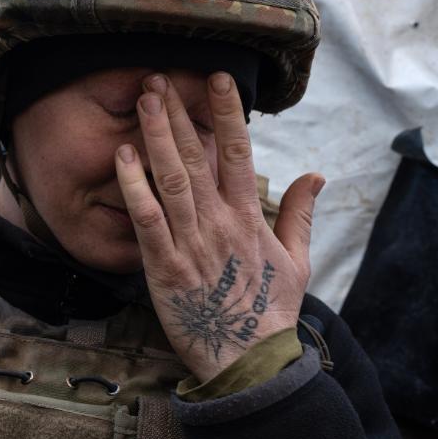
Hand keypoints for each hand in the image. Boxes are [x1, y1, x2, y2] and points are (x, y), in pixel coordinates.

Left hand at [114, 72, 324, 381]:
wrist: (249, 361)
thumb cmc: (269, 311)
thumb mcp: (297, 261)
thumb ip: (299, 214)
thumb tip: (315, 174)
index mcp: (247, 217)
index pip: (237, 152)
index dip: (227, 112)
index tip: (217, 78)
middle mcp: (219, 222)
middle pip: (197, 156)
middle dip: (177, 114)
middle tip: (159, 77)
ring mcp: (191, 243)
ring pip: (171, 178)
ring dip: (156, 136)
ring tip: (143, 100)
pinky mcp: (164, 266)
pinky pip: (146, 218)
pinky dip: (133, 185)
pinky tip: (122, 155)